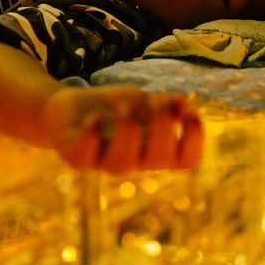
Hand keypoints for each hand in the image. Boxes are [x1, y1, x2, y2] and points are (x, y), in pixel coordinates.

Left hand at [40, 85, 203, 173]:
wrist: (70, 109)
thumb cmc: (114, 109)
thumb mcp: (143, 101)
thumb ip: (165, 104)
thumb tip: (184, 104)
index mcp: (156, 149)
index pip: (186, 160)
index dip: (194, 139)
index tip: (189, 113)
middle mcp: (135, 160)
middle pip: (159, 160)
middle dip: (162, 127)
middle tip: (155, 101)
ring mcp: (105, 161)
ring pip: (122, 163)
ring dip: (127, 130)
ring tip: (123, 106)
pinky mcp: (77, 157)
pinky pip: (84, 157)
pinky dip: (90, 135)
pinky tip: (94, 117)